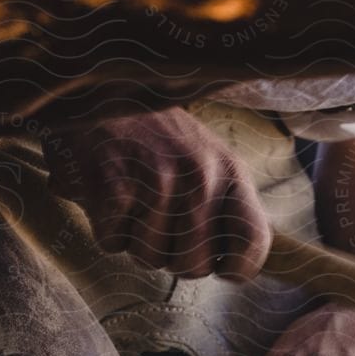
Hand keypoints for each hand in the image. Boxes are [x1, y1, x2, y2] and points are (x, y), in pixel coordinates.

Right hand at [46, 109, 269, 279]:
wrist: (101, 88)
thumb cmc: (158, 140)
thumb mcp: (210, 163)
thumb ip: (229, 209)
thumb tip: (238, 266)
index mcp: (232, 172)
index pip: (253, 242)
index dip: (235, 266)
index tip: (217, 264)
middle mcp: (202, 176)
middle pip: (193, 266)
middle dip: (170, 257)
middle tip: (156, 222)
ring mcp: (158, 178)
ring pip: (148, 258)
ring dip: (134, 239)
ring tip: (131, 199)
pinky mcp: (114, 182)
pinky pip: (113, 242)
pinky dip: (105, 228)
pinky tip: (106, 195)